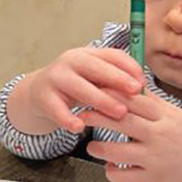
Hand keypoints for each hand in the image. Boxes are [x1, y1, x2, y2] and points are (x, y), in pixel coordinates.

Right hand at [7, 48, 144, 134]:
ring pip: (80, 88)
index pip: (111, 55)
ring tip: (119, 113)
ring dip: (101, 101)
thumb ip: (114, 80)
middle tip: (135, 92)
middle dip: (117, 79)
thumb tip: (142, 88)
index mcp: (88, 54)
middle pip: (96, 68)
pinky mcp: (43, 96)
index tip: (143, 82)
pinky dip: (68, 119)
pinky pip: (57, 109)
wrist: (38, 92)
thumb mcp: (94, 78)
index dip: (129, 67)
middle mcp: (71, 61)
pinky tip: (79, 127)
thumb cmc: (75, 85)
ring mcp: (56, 77)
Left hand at [79, 90, 181, 181]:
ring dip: (100, 148)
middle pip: (122, 122)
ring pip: (118, 152)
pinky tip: (111, 166)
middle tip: (82, 114)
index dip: (111, 94)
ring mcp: (155, 158)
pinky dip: (113, 172)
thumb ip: (153, 101)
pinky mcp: (153, 178)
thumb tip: (131, 83)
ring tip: (92, 146)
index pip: (133, 100)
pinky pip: (125, 177)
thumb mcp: (175, 114)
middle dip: (97, 116)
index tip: (94, 91)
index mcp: (163, 116)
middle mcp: (158, 135)